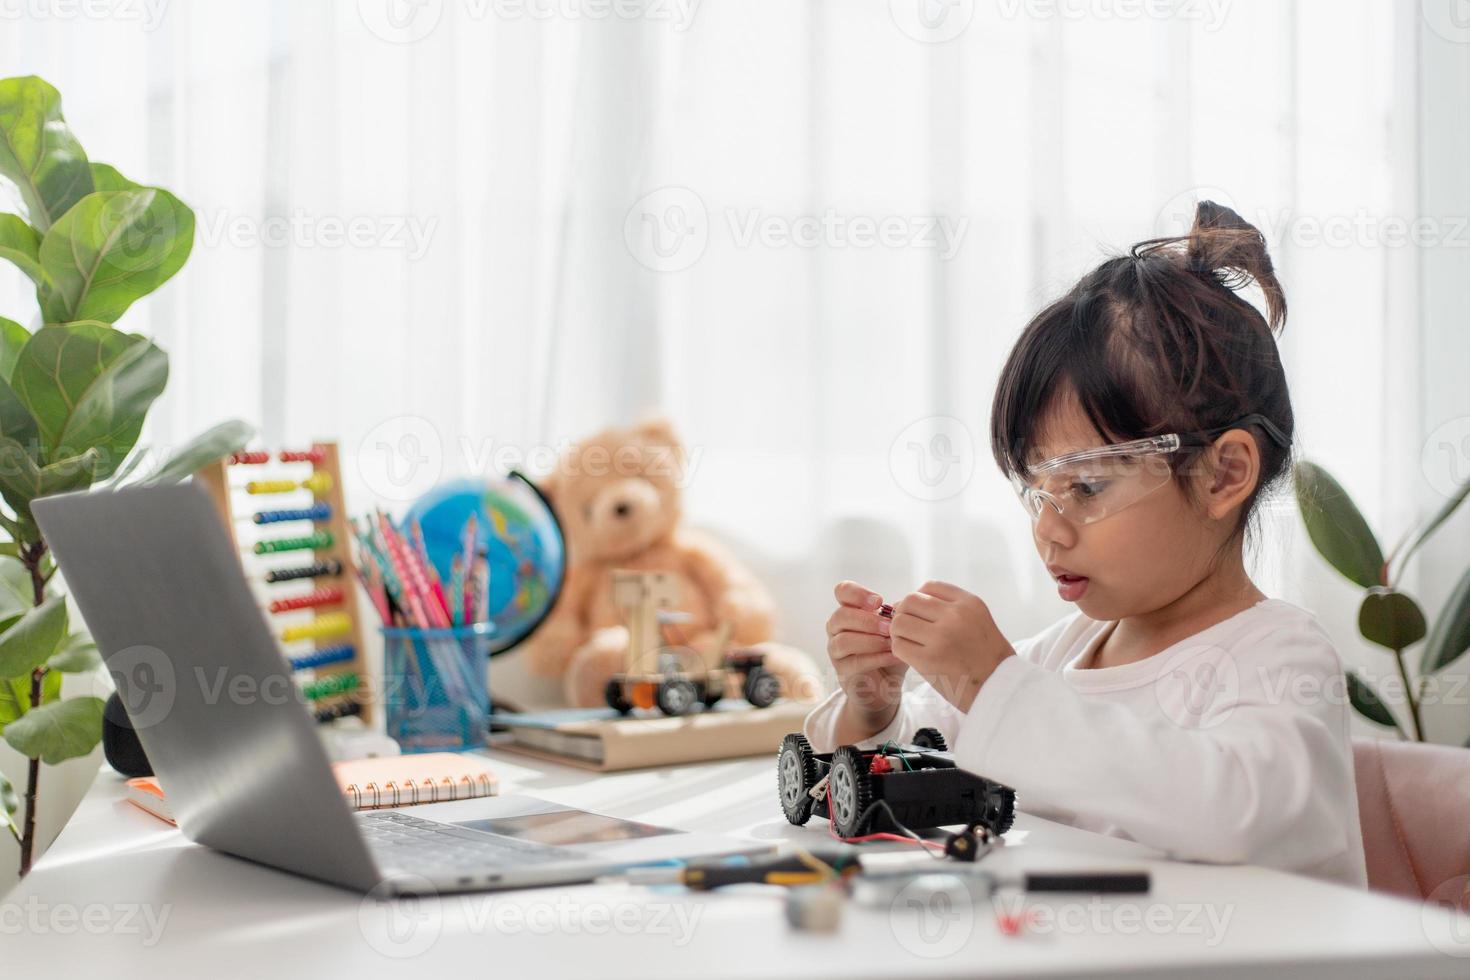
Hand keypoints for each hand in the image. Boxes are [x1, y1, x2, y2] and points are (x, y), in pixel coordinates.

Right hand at [826, 580, 907, 739]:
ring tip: (891, 643)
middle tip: (889, 627)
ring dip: (870, 640)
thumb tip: (902, 606)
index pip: (842, 591)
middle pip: (841, 615)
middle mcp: (837, 627)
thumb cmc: (889, 651)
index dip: (857, 593)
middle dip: (867, 620)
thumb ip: (896, 617)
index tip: (878, 601)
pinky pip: (853, 662)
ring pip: (844, 640)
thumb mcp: (895, 631)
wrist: (885, 686)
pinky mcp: (841, 670)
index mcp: (849, 610)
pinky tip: (893, 656)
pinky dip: (876, 658)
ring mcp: (835, 649)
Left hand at [890, 581, 1014, 712]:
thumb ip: (949, 607)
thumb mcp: (978, 619)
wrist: (999, 688)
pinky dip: (900, 649)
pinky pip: (899, 645)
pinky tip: (912, 655)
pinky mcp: (928, 660)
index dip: (919, 598)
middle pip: (910, 601)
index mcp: (969, 603)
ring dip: (899, 632)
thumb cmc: (985, 656)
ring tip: (910, 642)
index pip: (929, 587)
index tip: (920, 614)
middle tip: (910, 629)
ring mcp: (941, 637)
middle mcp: (955, 616)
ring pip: (899, 622)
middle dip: (904, 613)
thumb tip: (905, 602)